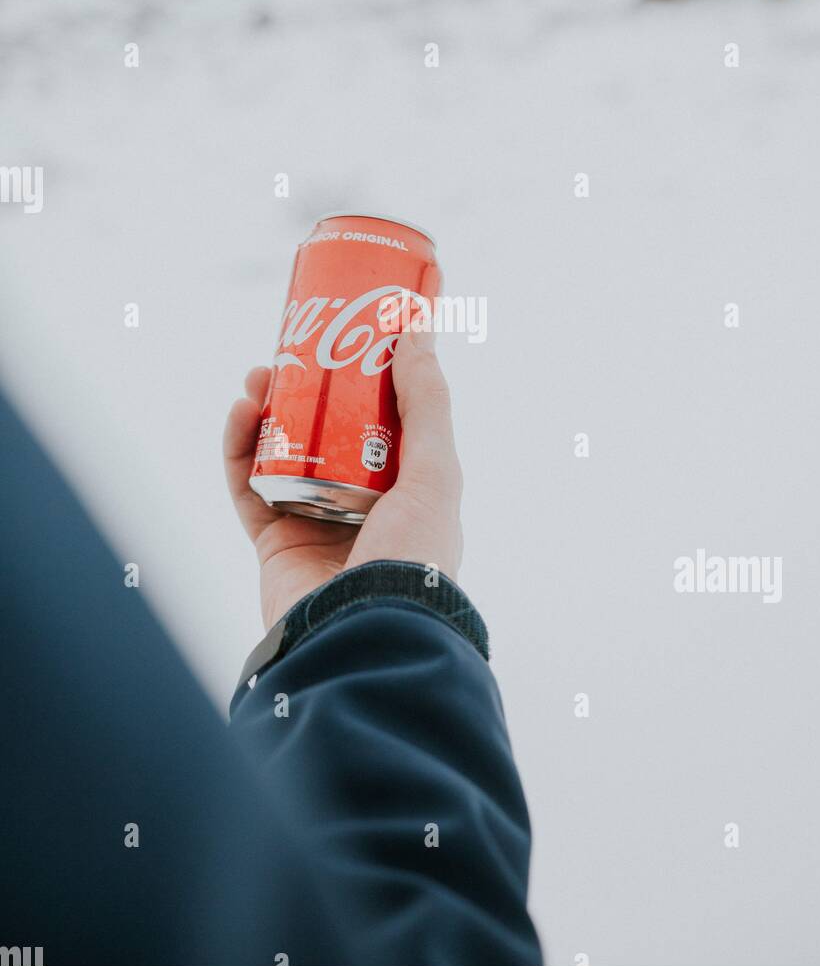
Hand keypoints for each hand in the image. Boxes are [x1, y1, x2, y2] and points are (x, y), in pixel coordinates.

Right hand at [223, 328, 462, 630]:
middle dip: (306, 389)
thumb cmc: (414, 558)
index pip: (383, 423)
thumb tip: (416, 329)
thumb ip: (426, 403)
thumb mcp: (436, 472)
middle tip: (293, 348)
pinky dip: (238, 448)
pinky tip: (240, 412)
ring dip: (267, 410)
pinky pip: (246, 486)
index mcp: (407, 493)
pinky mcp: (272, 543)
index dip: (363, 380)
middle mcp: (361, 507)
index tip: (346, 336)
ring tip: (260, 372)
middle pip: (327, 432)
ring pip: (282, 453)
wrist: (365, 636)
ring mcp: (314, 524)